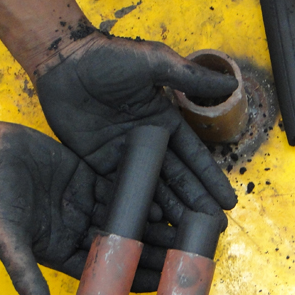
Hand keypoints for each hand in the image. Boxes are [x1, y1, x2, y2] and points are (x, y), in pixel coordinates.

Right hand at [0, 121, 171, 294]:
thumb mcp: (7, 238)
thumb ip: (24, 273)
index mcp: (60, 249)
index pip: (102, 269)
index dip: (128, 276)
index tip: (157, 283)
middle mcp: (75, 228)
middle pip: (119, 243)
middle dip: (147, 248)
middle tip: (179, 254)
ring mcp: (82, 202)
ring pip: (123, 215)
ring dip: (148, 221)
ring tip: (179, 228)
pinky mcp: (85, 176)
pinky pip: (117, 186)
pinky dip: (138, 192)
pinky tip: (161, 197)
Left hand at [33, 29, 238, 225]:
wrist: (63, 61)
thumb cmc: (108, 57)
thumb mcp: (153, 62)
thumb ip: (190, 77)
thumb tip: (231, 84)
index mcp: (163, 120)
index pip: (193, 156)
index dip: (209, 180)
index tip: (227, 203)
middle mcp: (147, 142)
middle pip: (175, 180)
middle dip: (194, 204)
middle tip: (213, 231)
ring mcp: (122, 155)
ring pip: (150, 189)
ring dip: (168, 212)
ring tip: (184, 238)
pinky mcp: (97, 163)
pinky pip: (119, 189)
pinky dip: (134, 207)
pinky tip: (148, 226)